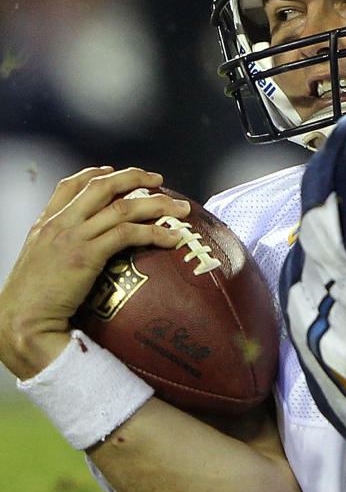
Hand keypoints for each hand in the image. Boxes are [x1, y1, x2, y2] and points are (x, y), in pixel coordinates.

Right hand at [0, 166, 190, 378]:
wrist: (20, 321)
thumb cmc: (29, 302)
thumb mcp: (36, 263)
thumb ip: (55, 249)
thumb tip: (81, 248)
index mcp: (44, 224)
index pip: (69, 185)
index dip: (95, 173)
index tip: (114, 170)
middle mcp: (59, 224)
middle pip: (101, 185)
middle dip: (134, 177)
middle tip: (158, 179)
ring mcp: (73, 237)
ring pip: (122, 207)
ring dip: (156, 204)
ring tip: (179, 209)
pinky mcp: (86, 256)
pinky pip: (127, 234)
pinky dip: (154, 232)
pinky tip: (171, 238)